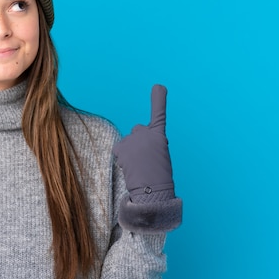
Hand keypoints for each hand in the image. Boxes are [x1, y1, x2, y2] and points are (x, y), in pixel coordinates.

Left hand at [113, 85, 174, 202]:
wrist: (153, 191)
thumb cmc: (158, 177)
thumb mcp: (159, 156)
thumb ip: (147, 144)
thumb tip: (134, 142)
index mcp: (158, 135)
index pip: (159, 114)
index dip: (158, 100)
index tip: (158, 87)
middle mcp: (145, 133)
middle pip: (136, 131)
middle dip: (137, 142)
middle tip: (144, 160)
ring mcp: (132, 139)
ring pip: (126, 143)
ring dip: (129, 152)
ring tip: (138, 167)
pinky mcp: (121, 147)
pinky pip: (119, 149)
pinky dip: (121, 156)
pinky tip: (129, 167)